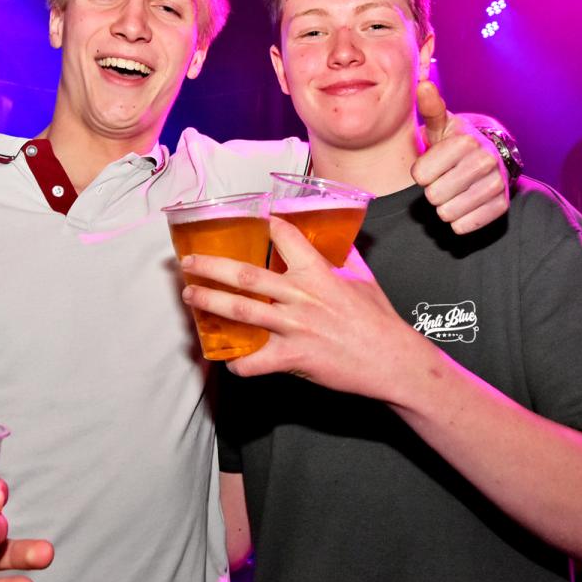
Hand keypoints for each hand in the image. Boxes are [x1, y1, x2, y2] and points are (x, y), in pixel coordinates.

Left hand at [180, 217, 431, 401]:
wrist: (392, 360)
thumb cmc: (378, 320)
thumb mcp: (362, 279)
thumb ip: (343, 258)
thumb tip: (336, 241)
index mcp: (318, 273)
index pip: (285, 236)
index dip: (268, 224)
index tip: (256, 219)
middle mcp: (301, 296)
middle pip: (246, 276)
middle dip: (212, 266)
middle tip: (190, 263)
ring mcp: (294, 327)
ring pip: (241, 312)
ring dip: (210, 302)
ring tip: (190, 296)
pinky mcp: (293, 358)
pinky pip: (254, 362)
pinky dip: (237, 363)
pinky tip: (228, 359)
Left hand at [410, 80, 508, 234]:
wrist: (490, 157)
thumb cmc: (456, 143)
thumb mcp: (441, 126)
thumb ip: (430, 109)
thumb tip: (423, 84)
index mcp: (465, 141)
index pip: (420, 175)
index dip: (421, 173)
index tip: (432, 165)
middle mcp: (485, 161)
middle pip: (433, 196)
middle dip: (433, 190)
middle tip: (443, 179)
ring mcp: (496, 184)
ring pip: (448, 213)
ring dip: (444, 206)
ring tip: (453, 191)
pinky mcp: (501, 206)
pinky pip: (464, 226)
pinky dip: (458, 220)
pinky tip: (463, 204)